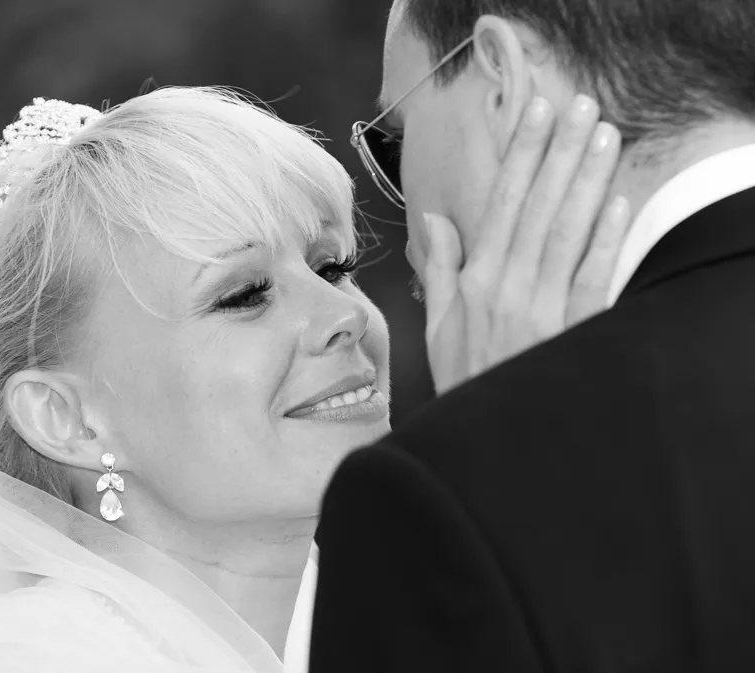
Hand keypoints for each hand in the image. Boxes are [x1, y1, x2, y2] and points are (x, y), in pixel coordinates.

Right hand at [416, 95, 630, 394]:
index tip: (533, 112)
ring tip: (602, 135)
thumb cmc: (466, 381)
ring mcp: (542, 310)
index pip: (501, 204)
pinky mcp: (572, 333)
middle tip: (578, 105)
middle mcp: (508, 288)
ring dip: (586, 181)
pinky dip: (605, 241)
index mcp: (476, 282)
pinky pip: (591, 280)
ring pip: (567, 233)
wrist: (488, 441)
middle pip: (538, 207)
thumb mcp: (440, 327)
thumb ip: (442, 269)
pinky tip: (619, 203)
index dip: (520, 155)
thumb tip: (435, 220)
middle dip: (559, 151)